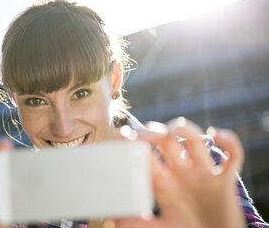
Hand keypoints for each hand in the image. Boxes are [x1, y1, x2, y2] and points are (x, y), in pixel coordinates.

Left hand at [115, 118, 244, 227]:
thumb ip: (135, 222)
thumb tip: (114, 214)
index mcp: (163, 184)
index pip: (146, 155)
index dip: (134, 143)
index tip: (123, 134)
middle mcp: (182, 175)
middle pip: (167, 142)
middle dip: (156, 133)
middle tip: (147, 133)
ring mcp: (203, 176)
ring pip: (195, 141)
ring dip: (186, 130)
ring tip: (175, 130)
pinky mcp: (225, 182)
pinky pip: (233, 155)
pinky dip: (229, 141)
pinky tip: (217, 136)